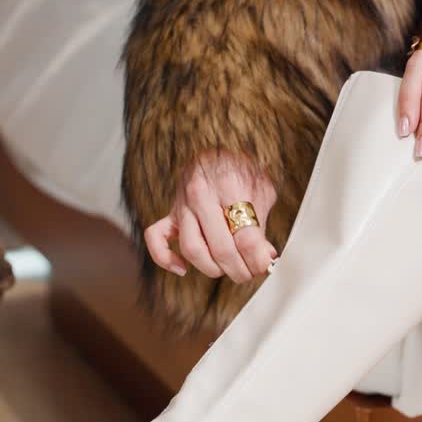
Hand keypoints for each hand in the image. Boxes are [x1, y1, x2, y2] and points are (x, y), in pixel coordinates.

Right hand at [144, 148, 277, 282]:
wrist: (219, 148)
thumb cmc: (242, 170)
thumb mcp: (262, 190)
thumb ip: (262, 224)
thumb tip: (265, 258)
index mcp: (229, 185)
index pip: (245, 238)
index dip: (258, 261)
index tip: (265, 266)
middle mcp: (201, 194)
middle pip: (221, 249)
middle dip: (240, 270)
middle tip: (250, 273)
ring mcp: (183, 204)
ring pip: (193, 250)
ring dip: (213, 269)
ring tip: (229, 269)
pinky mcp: (170, 213)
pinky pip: (156, 239)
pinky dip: (165, 258)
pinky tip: (183, 268)